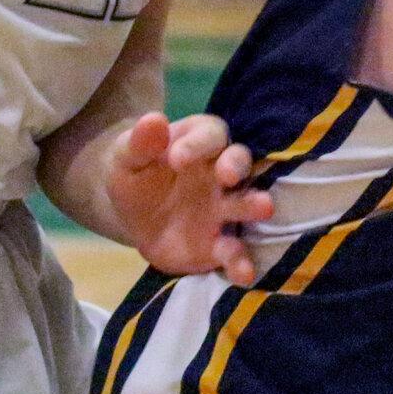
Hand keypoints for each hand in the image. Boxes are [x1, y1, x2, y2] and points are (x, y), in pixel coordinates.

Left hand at [108, 111, 275, 285]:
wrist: (134, 220)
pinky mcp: (222, 244)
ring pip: (247, 203)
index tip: (176, 159)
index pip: (209, 135)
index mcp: (199, 142)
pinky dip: (241, 263)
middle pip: (239, 161)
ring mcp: (225, 208)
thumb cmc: (136, 177)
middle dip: (236, 166)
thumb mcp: (127, 158)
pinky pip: (236, 252)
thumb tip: (154, 119)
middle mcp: (221, 172)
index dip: (197, 145)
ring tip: (264, 208)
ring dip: (255, 205)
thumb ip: (140, 143)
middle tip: (227, 175)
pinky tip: (243, 273)